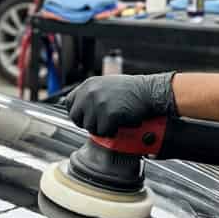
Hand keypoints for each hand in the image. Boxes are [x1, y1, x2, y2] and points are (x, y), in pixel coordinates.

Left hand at [62, 72, 177, 136]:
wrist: (149, 91)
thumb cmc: (131, 91)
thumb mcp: (106, 86)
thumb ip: (91, 95)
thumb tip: (80, 110)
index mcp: (88, 85)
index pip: (69, 103)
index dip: (78, 113)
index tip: (87, 117)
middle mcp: (89, 93)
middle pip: (75, 117)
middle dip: (88, 123)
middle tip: (102, 122)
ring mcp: (98, 103)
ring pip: (90, 127)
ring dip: (102, 128)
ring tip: (115, 120)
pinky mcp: (108, 115)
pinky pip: (104, 132)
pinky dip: (113, 132)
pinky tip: (121, 123)